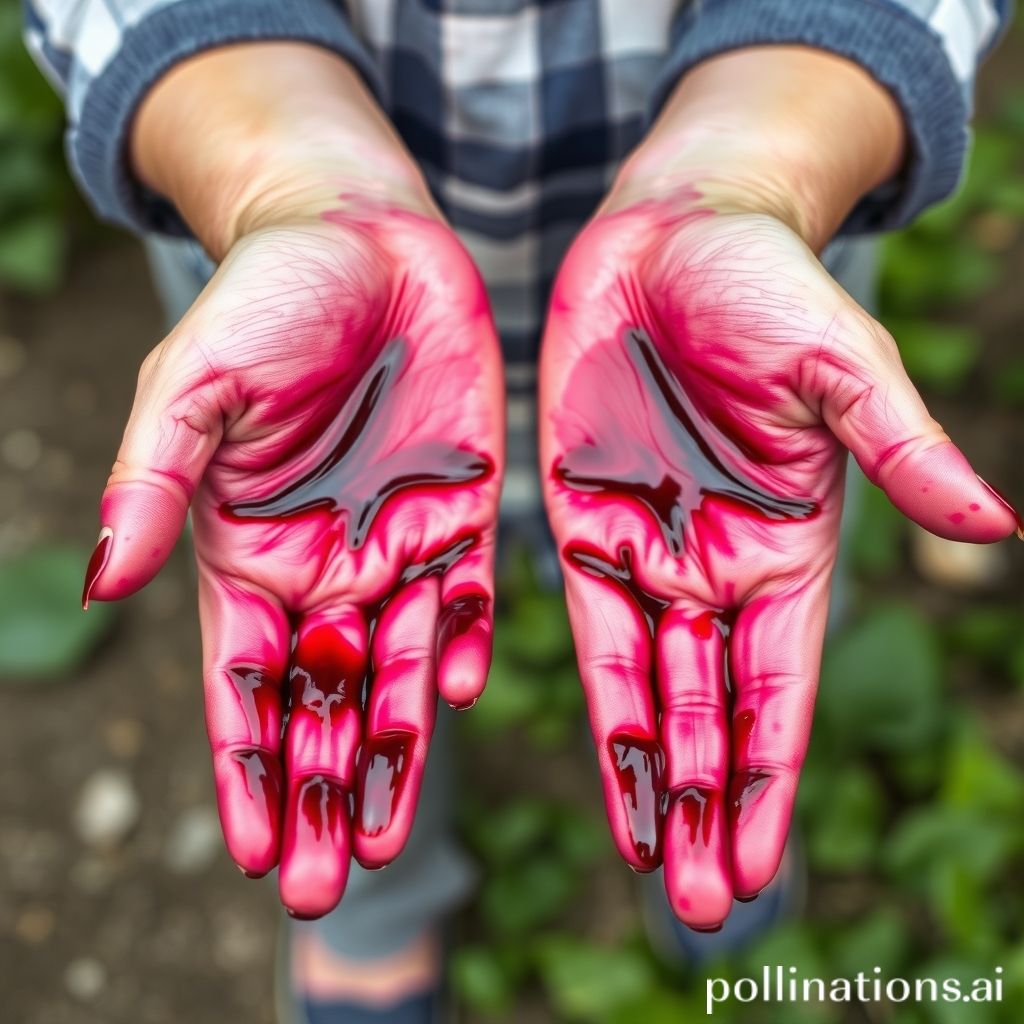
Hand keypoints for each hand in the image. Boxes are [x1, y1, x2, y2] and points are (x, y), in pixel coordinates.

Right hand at [82, 200, 503, 916]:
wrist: (363, 240)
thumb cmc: (266, 297)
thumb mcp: (193, 382)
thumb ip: (153, 480)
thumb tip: (103, 582)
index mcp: (247, 551)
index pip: (242, 684)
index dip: (245, 767)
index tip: (258, 854)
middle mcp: (322, 567)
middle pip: (320, 705)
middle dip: (319, 794)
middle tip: (327, 888)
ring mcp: (396, 544)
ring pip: (397, 674)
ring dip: (392, 754)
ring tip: (389, 840)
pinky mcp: (462, 512)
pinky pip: (468, 602)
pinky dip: (464, 650)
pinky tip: (463, 696)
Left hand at [540, 188, 1018, 928]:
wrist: (667, 236)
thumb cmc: (761, 285)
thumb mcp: (837, 363)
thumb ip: (899, 448)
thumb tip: (993, 529)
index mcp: (790, 545)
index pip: (780, 687)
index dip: (768, 777)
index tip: (753, 867)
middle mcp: (719, 566)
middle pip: (712, 712)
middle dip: (707, 803)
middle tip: (694, 902)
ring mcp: (648, 548)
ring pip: (647, 689)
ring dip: (647, 774)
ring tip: (645, 859)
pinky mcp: (580, 519)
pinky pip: (583, 625)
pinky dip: (592, 696)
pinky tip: (594, 760)